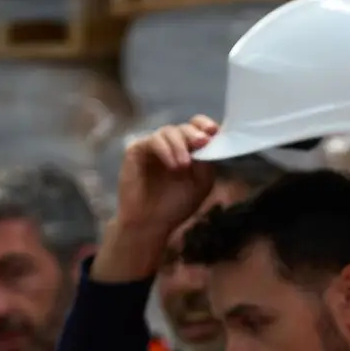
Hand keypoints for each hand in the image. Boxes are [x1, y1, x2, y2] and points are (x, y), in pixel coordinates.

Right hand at [93, 117, 219, 282]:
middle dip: (194, 133)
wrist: (150, 225)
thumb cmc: (175, 206)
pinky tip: (173, 166)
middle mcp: (170, 145)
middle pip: (184, 127)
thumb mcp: (201, 183)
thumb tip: (212, 140)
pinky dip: (165, 150)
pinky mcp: (136, 150)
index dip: (205, 125)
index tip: (213, 131)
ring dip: (180, 145)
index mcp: (187, 150)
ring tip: (184, 165)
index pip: (196, 127)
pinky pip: (152, 141)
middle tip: (202, 142)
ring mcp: (153, 147)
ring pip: (168, 131)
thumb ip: (208, 162)